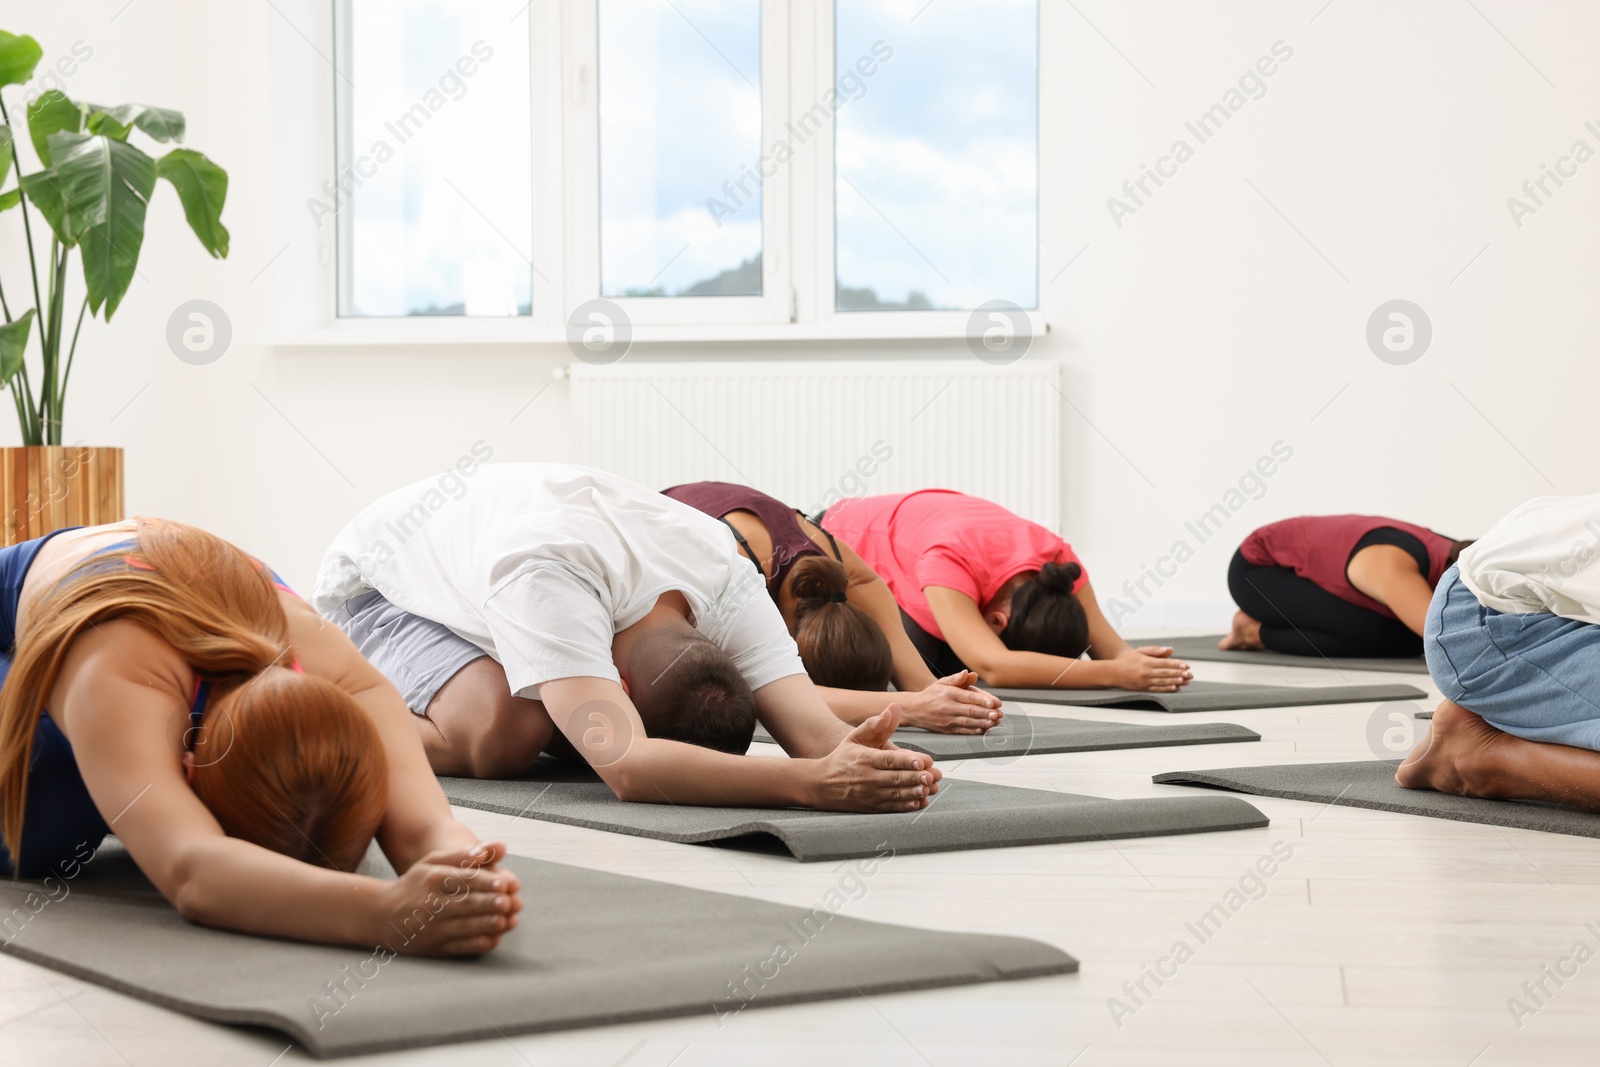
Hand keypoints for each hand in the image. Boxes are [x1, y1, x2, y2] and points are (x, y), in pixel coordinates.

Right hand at [375, 842, 523, 956]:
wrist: (382, 914)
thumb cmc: (416, 884)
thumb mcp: (435, 862)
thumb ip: (467, 854)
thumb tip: (502, 847)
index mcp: (433, 880)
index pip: (463, 880)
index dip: (486, 882)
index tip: (505, 883)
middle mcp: (432, 904)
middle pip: (465, 904)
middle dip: (489, 904)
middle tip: (509, 902)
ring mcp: (432, 928)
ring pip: (464, 927)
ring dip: (487, 925)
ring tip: (506, 920)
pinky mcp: (434, 947)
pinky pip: (459, 947)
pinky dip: (477, 944)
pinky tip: (493, 939)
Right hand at [808, 705, 942, 811]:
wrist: (821, 784)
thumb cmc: (842, 758)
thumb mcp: (855, 737)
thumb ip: (875, 724)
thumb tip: (892, 709)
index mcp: (866, 759)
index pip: (890, 760)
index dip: (908, 761)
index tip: (924, 761)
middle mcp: (869, 778)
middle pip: (896, 778)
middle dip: (917, 777)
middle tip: (934, 775)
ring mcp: (871, 794)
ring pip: (896, 794)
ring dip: (915, 792)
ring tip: (930, 789)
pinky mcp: (872, 806)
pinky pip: (892, 807)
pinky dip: (907, 806)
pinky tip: (920, 801)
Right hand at [902, 671, 1002, 733]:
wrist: (914, 709)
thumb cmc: (931, 694)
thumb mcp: (942, 682)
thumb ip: (957, 678)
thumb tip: (969, 673)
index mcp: (949, 694)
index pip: (968, 697)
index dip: (982, 700)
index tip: (994, 702)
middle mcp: (948, 707)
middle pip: (970, 711)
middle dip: (986, 713)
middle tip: (998, 714)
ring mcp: (947, 719)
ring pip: (968, 722)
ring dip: (983, 723)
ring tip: (995, 722)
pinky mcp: (946, 729)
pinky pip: (962, 731)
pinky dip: (973, 731)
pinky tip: (983, 729)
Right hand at [1112, 649, 1192, 691]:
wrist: (1114, 672)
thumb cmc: (1129, 660)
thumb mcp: (1141, 651)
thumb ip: (1156, 650)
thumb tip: (1170, 650)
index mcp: (1146, 661)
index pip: (1165, 663)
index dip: (1177, 664)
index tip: (1186, 666)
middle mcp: (1146, 672)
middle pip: (1166, 673)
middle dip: (1179, 674)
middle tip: (1190, 675)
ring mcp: (1145, 681)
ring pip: (1163, 682)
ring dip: (1175, 682)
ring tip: (1185, 681)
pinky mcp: (1143, 688)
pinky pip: (1157, 689)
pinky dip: (1167, 689)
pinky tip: (1175, 688)